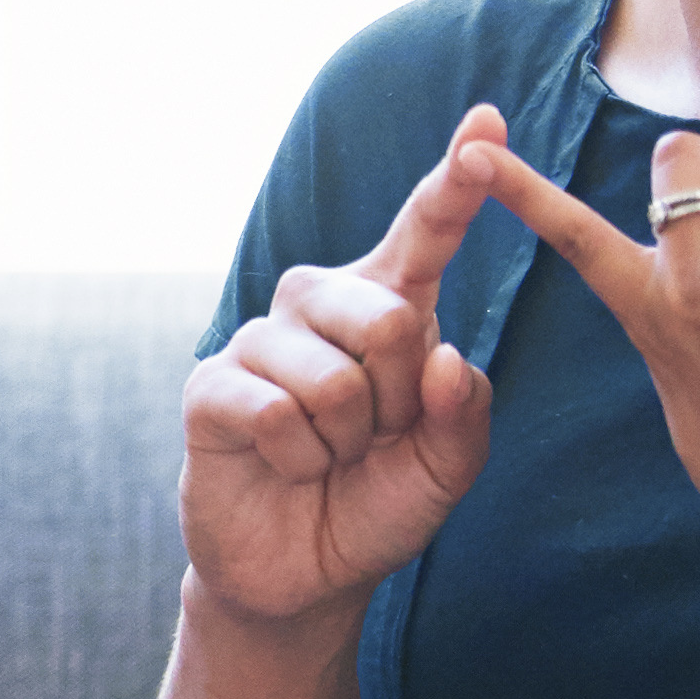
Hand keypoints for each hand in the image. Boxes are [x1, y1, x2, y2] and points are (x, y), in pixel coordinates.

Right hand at [183, 116, 506, 628]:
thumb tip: (443, 357)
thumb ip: (463, 414)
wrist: (305, 574)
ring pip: (332, 379)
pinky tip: (286, 467)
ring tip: (327, 457)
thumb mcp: (446, 469)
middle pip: (390, 317)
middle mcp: (319, 307)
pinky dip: (298, 460)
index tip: (488, 124)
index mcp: (386, 307)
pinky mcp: (211, 386)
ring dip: (344, 442)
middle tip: (375, 438)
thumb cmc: (378, 503)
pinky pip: (275, 413)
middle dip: (399, 401)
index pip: (424, 233)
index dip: (455, 179)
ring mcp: (259, 341)